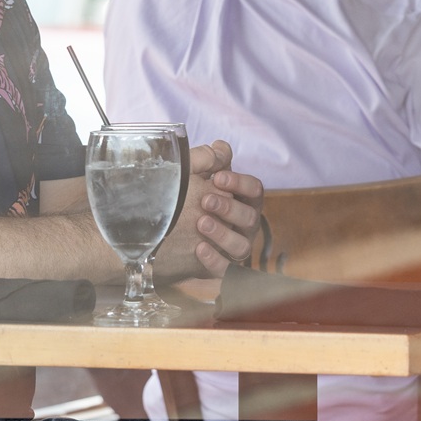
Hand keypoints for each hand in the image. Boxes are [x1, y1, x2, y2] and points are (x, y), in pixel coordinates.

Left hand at [151, 140, 264, 279]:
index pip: (255, 190)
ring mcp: (236, 247)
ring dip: (223, 234)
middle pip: (250, 217)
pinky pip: (227, 271)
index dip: (240, 183)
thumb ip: (207, 159)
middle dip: (229, 208)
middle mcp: (245, 225)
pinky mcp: (222, 268)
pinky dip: (215, 260)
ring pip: (242, 247)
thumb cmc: (186, 196)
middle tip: (205, 200)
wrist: (165, 231)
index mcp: (244, 200)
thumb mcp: (193, 174)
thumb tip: (221, 149)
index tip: (218, 178)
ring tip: (200, 223)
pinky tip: (199, 249)